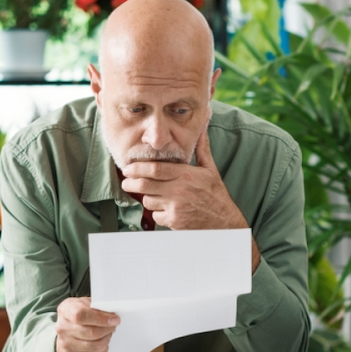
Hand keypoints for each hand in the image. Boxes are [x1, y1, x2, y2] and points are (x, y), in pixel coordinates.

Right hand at [55, 297, 120, 351]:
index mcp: (65, 310)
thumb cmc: (80, 314)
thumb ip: (98, 306)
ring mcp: (65, 344)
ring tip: (107, 333)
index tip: (114, 319)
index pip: (81, 315)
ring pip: (96, 346)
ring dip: (107, 339)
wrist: (68, 331)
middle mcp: (62, 328)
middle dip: (108, 329)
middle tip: (113, 325)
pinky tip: (102, 343)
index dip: (101, 318)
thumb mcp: (86, 303)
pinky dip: (103, 351)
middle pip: (91, 332)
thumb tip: (112, 314)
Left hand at [121, 129, 247, 230]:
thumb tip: (201, 129)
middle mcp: (179, 191)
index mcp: (186, 175)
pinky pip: (155, 216)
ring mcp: (176, 208)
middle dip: (131, 183)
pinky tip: (165, 209)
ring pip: (148, 201)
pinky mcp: (174, 222)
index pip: (155, 169)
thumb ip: (201, 149)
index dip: (137, 168)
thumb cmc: (216, 195)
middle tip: (126, 182)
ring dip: (146, 198)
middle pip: (145, 185)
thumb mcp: (210, 170)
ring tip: (153, 195)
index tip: (128, 168)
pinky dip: (156, 213)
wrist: (224, 222)